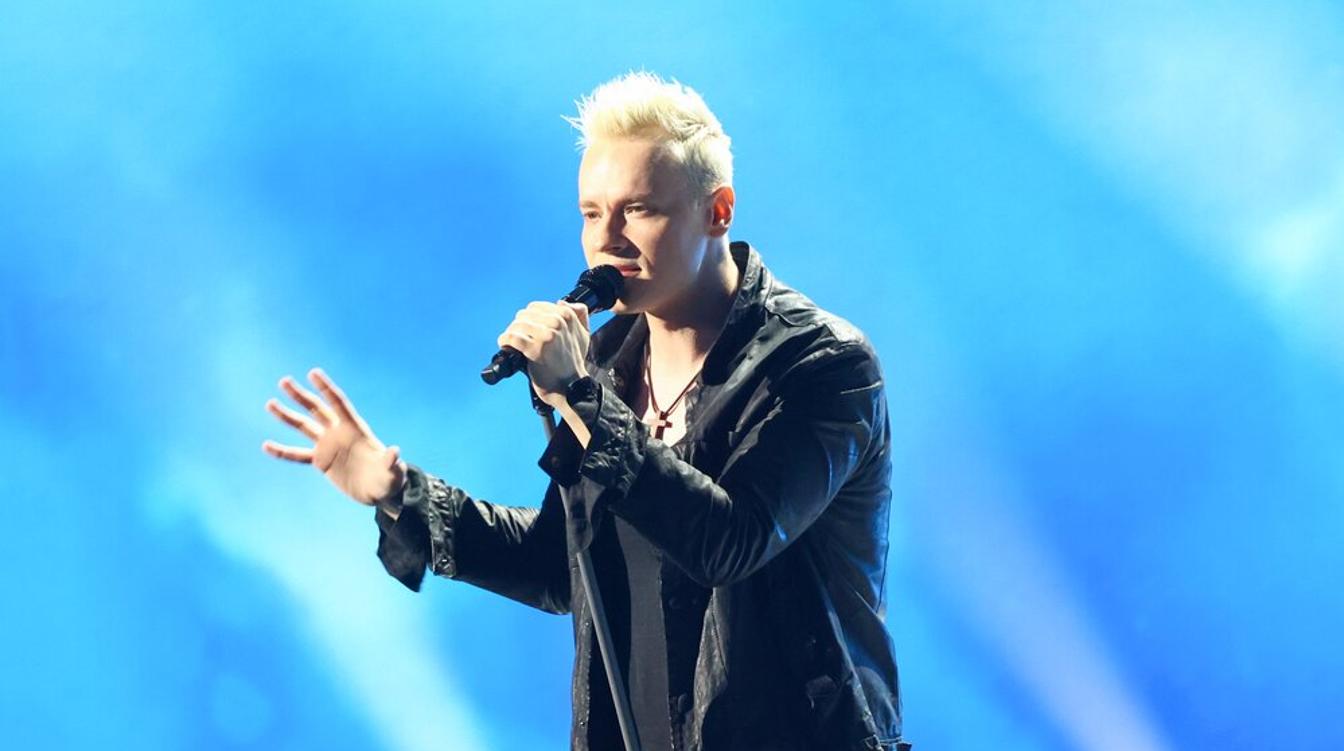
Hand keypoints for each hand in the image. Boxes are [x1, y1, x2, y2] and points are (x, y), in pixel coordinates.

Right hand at [261, 368, 405, 507]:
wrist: (379, 491)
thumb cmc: (390, 479)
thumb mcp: (392, 471)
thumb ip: (392, 461)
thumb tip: (395, 452)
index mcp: (356, 429)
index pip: (338, 403)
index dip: (326, 388)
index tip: (313, 372)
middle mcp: (339, 433)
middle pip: (317, 409)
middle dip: (301, 395)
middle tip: (284, 381)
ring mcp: (328, 446)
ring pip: (304, 427)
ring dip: (287, 416)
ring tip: (270, 403)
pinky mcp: (321, 461)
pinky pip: (297, 455)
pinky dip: (283, 451)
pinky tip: (266, 445)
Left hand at [497, 300, 590, 408]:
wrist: (570, 386)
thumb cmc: (573, 362)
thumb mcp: (584, 335)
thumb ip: (578, 315)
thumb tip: (562, 303)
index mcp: (567, 315)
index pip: (535, 307)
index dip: (528, 318)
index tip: (526, 328)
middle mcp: (557, 322)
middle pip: (524, 315)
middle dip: (518, 325)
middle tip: (517, 336)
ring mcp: (546, 335)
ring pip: (517, 325)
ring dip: (510, 333)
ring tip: (509, 342)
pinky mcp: (535, 348)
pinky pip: (512, 338)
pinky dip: (505, 341)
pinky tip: (505, 345)